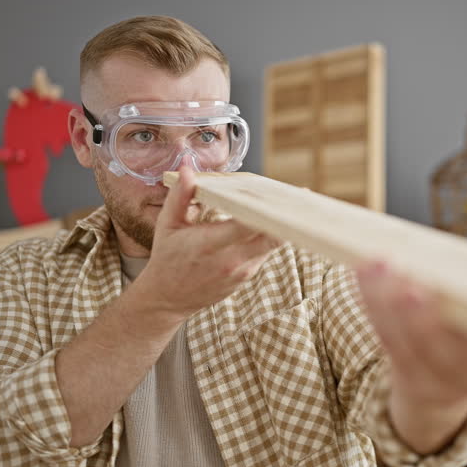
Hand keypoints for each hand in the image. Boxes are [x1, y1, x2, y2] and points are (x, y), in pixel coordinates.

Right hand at [136, 166, 281, 320]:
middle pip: (272, 237)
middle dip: (286, 216)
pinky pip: (266, 252)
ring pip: (273, 244)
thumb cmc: (168, 257)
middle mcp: (231, 260)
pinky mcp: (248, 276)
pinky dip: (271, 235)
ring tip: (288, 204)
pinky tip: (272, 220)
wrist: (169, 297)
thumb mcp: (167, 224)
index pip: (247, 225)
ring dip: (280, 224)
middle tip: (299, 195)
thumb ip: (180, 196)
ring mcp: (242, 271)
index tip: (278, 193)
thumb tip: (189, 169)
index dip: (266, 210)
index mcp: (209, 244)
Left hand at [355, 249, 466, 452]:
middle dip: (430, 323)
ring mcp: (439, 377)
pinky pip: (385, 337)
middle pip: (451, 354)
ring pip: (410, 345)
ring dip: (390, 304)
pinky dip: (373, 302)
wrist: (448, 375)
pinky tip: (365, 271)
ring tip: (380, 266)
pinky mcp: (406, 370)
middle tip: (415, 289)